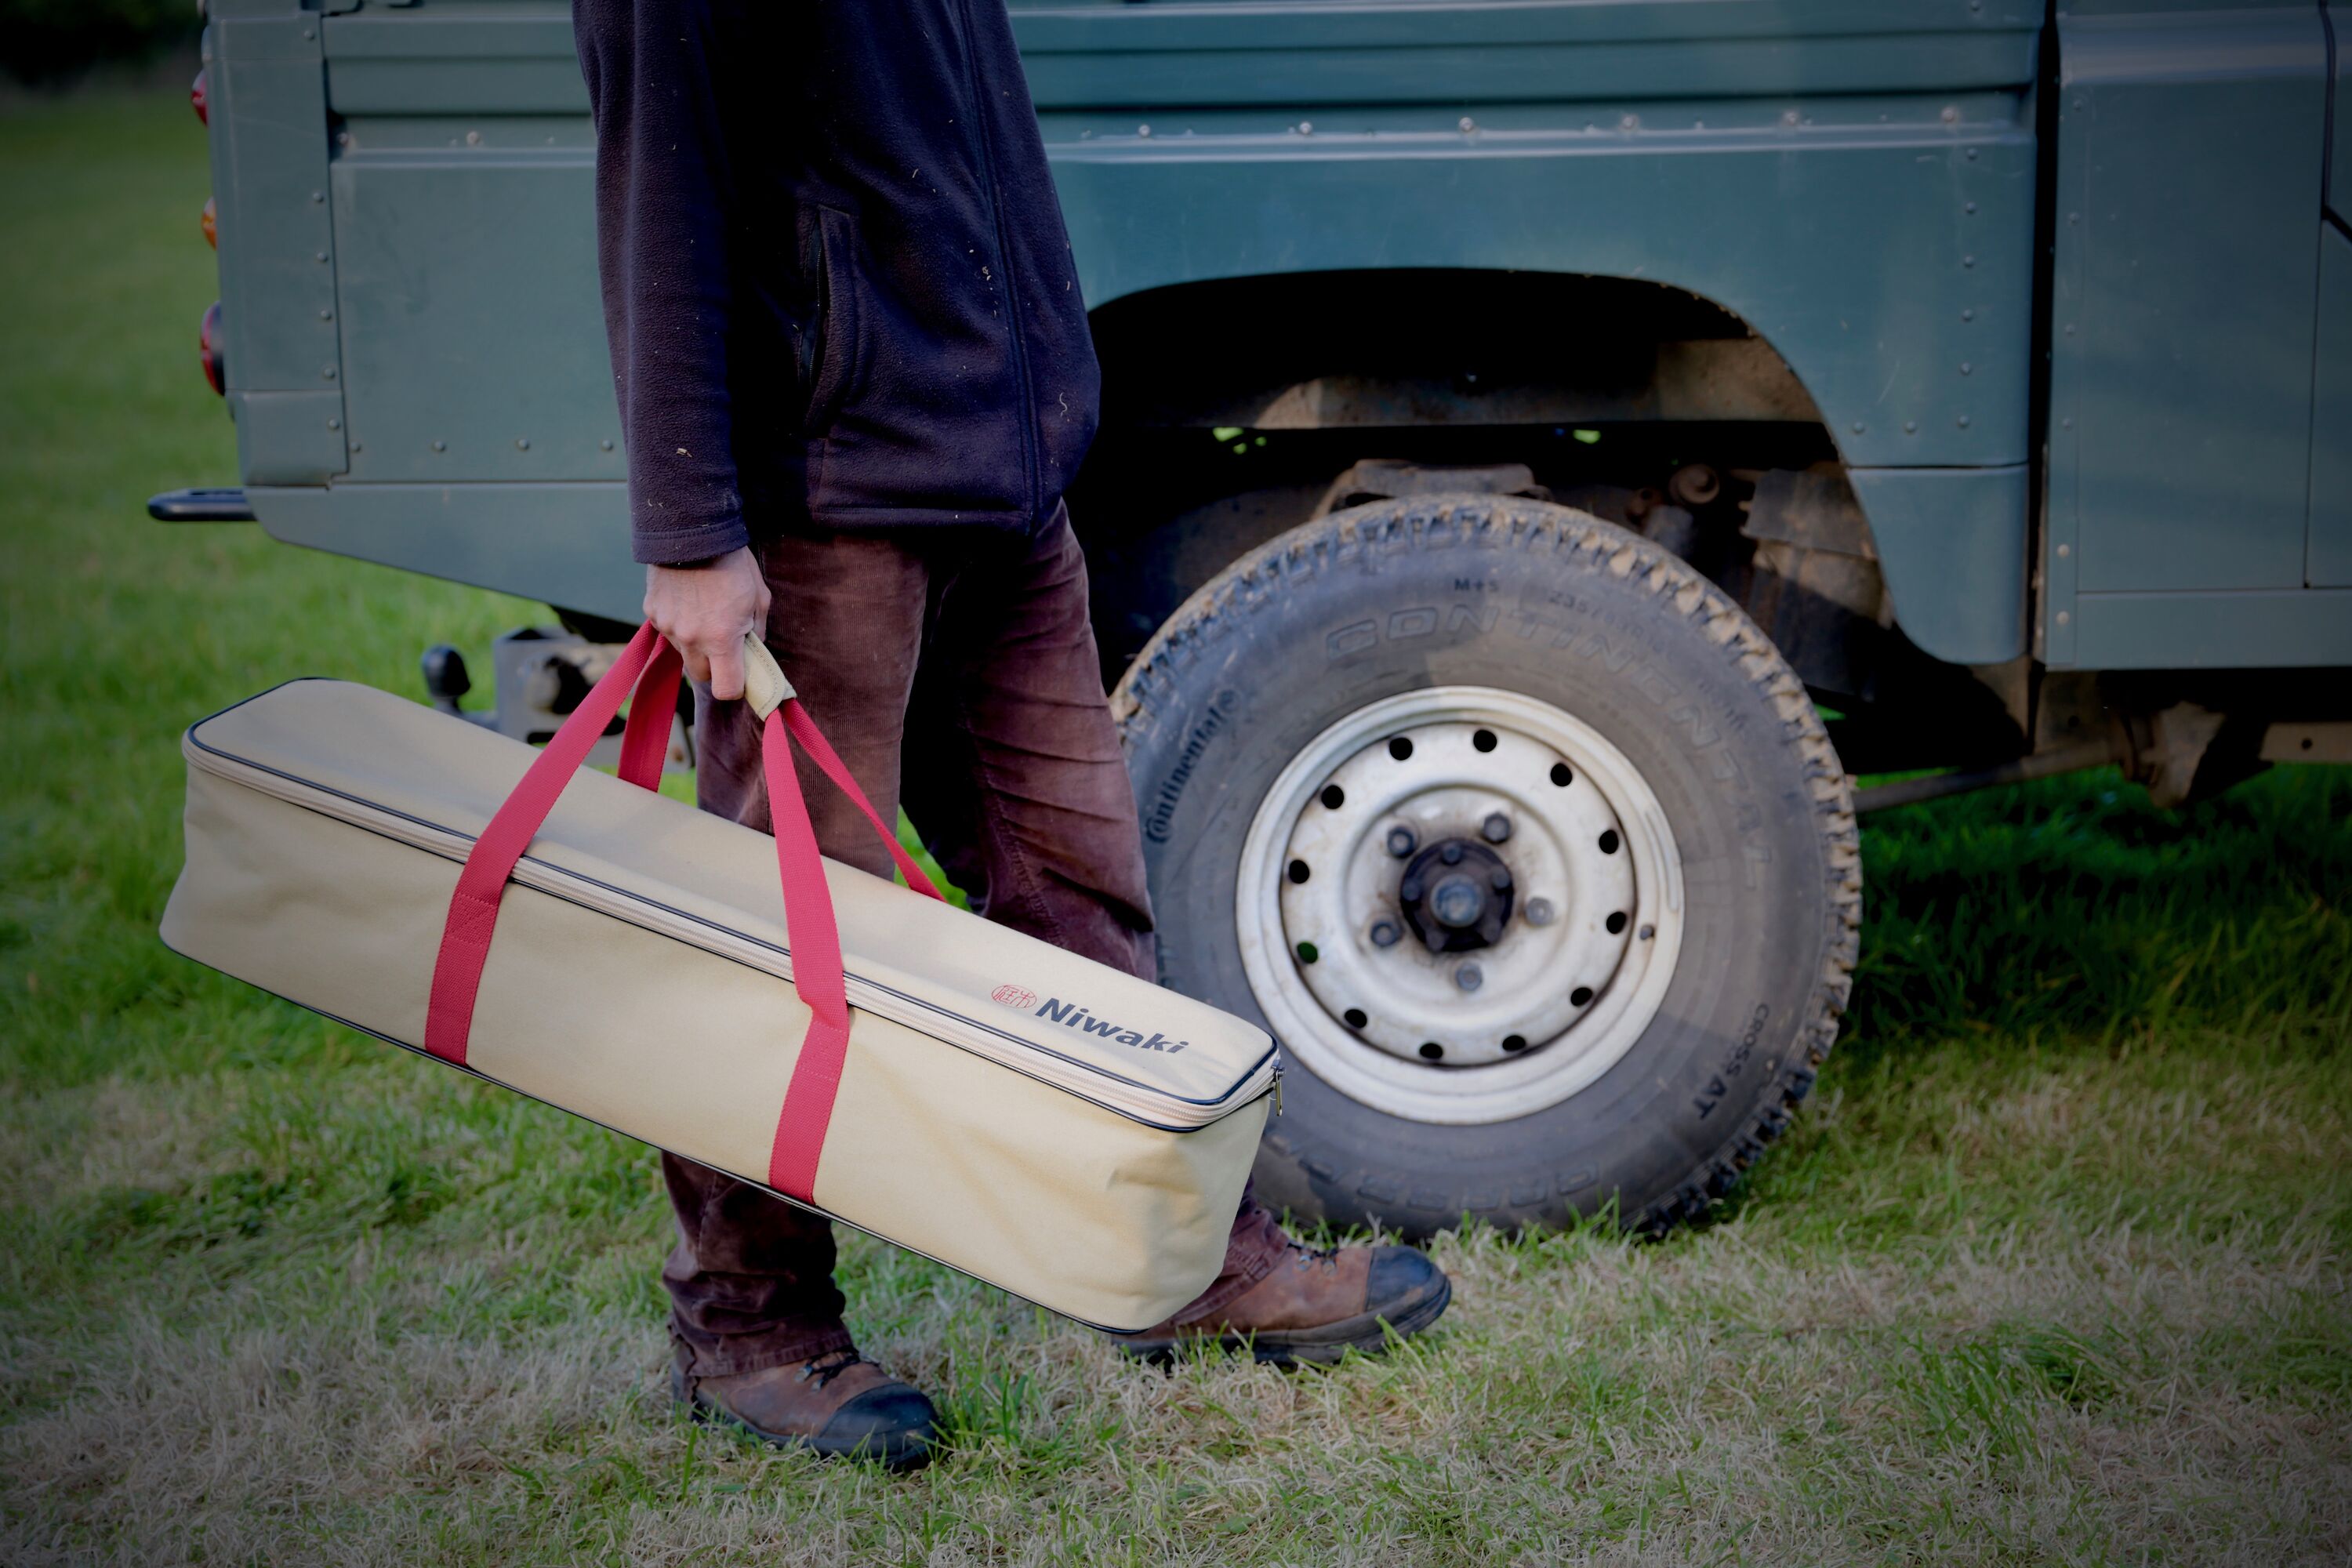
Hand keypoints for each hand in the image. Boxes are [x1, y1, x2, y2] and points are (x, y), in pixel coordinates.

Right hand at [643, 546, 771, 700]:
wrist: (692, 529)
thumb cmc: (733, 564)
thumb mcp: (758, 598)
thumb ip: (756, 634)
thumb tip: (752, 654)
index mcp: (721, 638)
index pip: (726, 689)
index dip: (736, 687)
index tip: (741, 675)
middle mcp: (689, 638)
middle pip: (700, 676)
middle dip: (713, 667)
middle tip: (723, 644)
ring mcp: (666, 626)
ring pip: (682, 653)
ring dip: (694, 644)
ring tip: (704, 613)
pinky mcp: (651, 612)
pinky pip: (666, 631)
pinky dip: (677, 624)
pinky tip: (687, 601)